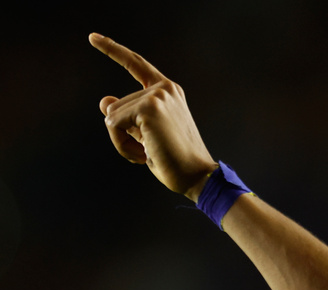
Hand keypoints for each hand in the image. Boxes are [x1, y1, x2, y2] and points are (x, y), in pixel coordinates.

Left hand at [90, 33, 218, 201]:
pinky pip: (113, 125)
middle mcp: (164, 89)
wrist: (197, 176)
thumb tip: (103, 101)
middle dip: (123, 134)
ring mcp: (157, 96)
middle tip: (148, 152)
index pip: (136, 64)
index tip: (92, 37)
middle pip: (116, 105)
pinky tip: (142, 155)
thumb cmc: (175, 160)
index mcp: (168, 92)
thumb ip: (127, 116)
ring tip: (147, 154)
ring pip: (112, 116)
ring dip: (121, 142)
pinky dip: (120, 145)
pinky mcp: (148, 108)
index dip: (112, 50)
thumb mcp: (146, 135)